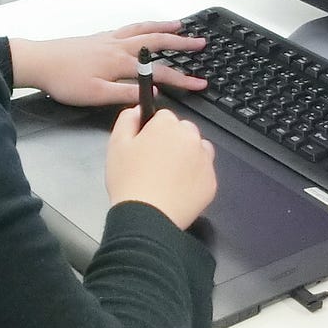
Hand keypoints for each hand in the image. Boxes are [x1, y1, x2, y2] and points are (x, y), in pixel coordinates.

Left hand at [8, 21, 206, 106]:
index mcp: (121, 62)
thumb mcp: (96, 95)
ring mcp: (108, 39)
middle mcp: (118, 46)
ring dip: (164, 26)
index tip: (200, 83)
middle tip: (201, 42)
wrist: (38, 62)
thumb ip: (125, 94)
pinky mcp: (99, 37)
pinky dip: (144, 25)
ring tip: (180, 24)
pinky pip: (129, 27)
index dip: (182, 78)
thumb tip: (153, 93)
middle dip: (182, 41)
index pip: (160, 71)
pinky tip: (144, 28)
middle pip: (157, 40)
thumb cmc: (64, 80)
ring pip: (143, 29)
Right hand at [106, 105, 215, 229]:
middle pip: (183, 130)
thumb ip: (127, 120)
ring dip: (186, 156)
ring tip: (167, 175)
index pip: (164, 116)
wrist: (147, 217)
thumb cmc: (129, 181)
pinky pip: (204, 172)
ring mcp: (204, 161)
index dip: (152, 130)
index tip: (145, 144)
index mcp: (167, 126)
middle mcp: (190, 138)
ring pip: (197, 149)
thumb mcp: (116, 145)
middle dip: (172, 141)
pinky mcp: (211, 182)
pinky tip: (177, 188)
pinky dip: (194, 176)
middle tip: (154, 162)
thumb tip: (137, 110)